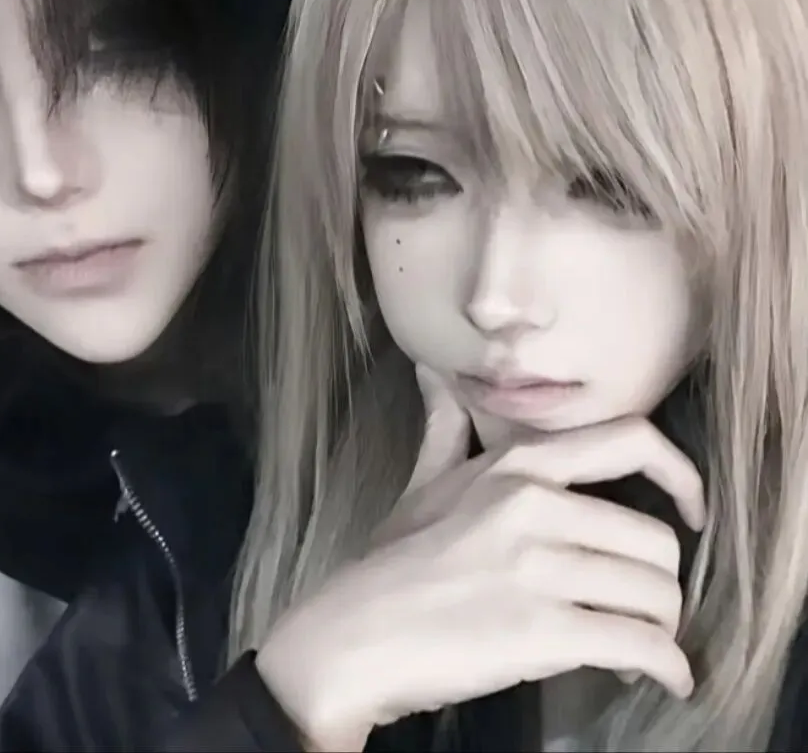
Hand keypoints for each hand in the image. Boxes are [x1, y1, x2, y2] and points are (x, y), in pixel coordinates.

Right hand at [256, 372, 704, 751]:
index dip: (682, 475)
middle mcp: (534, 505)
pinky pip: (643, 647)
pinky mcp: (543, 632)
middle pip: (656, 541)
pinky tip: (656, 676)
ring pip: (656, 596)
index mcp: (515, 467)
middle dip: (658, 586)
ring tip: (634, 646)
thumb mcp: (422, 486)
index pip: (630, 440)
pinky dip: (666, 669)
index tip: (693, 510)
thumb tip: (429, 372)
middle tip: (637, 610)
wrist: (354, 635)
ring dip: (659, 630)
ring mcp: (538, 568)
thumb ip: (443, 428)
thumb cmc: (392, 563)